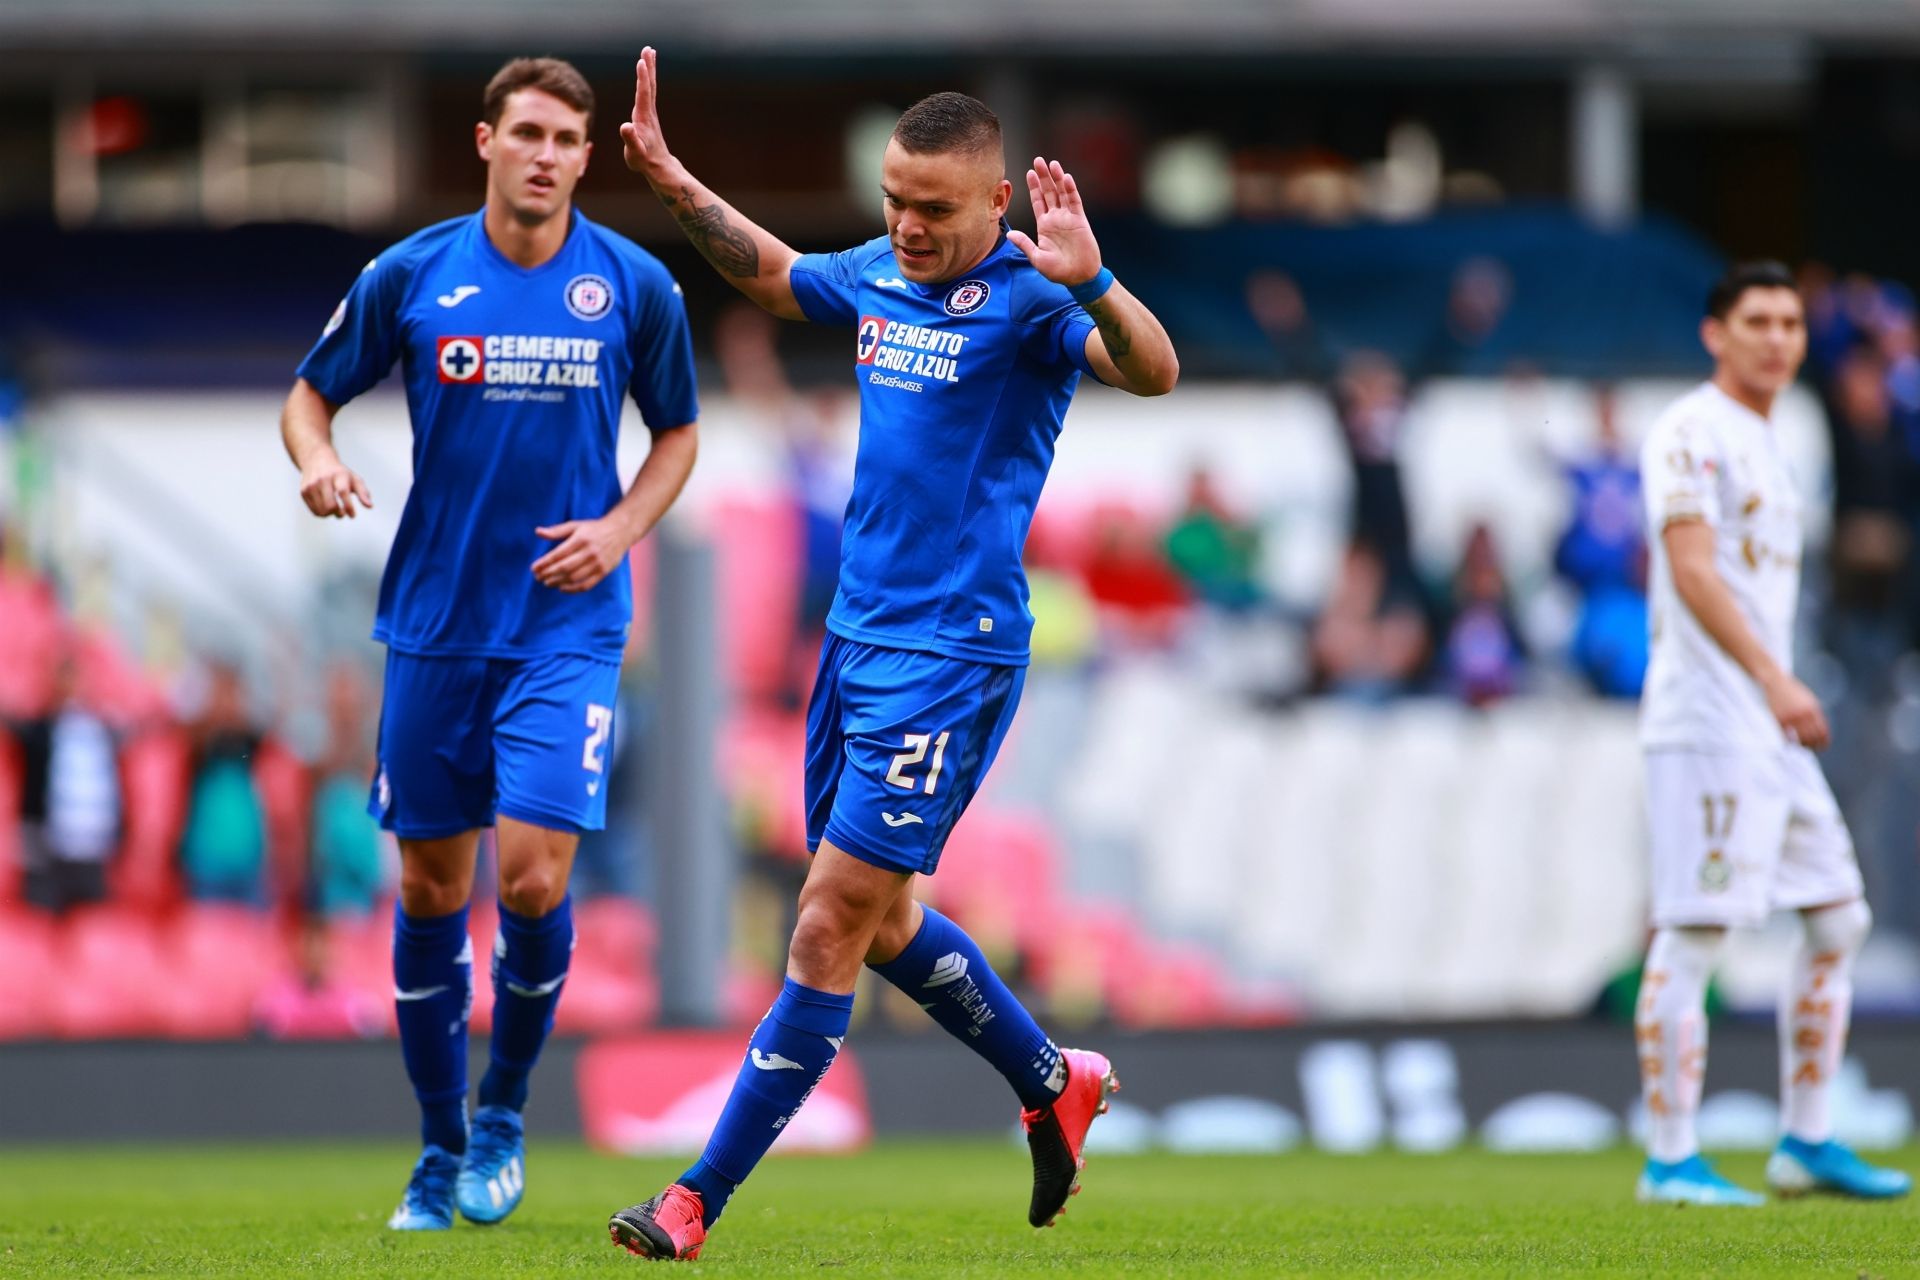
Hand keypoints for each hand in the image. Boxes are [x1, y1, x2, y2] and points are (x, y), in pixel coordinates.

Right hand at [298, 448, 372, 518]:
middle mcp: (323, 479)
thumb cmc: (339, 473)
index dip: (348, 507)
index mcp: (338, 475)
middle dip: (339, 513)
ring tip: (335, 510)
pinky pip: (314, 511)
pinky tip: (326, 508)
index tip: (352, 515)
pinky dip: (322, 514)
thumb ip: (363, 492)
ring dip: (331, 514)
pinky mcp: (304, 492)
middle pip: (330, 505)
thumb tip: (370, 506)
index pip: (343, 492)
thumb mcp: (354, 478)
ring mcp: (311, 486)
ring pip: (322, 510)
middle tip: (343, 512)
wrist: (316, 460)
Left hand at [532, 517, 631, 592]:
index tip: (533, 568)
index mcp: (580, 539)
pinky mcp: (603, 572)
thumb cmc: (594, 529)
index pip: (558, 554)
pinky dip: (572, 589)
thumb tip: (538, 532)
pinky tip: (562, 588)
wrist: (621, 532)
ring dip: (558, 582)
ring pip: (574, 578)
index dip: (544, 563)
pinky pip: (586, 585)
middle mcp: (589, 552)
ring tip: (547, 583)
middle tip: (538, 577)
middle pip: (564, 568)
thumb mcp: (575, 525)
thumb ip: (556, 530)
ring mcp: (598, 563)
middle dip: (548, 574)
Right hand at [620, 47, 672, 177]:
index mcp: (644, 118)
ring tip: (649, 54)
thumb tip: (625, 126)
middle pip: (650, 85)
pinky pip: (648, 94)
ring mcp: (650, 113)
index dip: (642, 78)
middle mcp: (649, 112)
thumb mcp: (635, 153)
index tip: (641, 61)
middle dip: (649, 67)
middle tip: (648, 49)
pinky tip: (645, 77)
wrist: (658, 167)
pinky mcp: (648, 116)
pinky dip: (647, 81)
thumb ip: (630, 140)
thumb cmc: (644, 161)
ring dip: (649, 70)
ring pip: (650, 87)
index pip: (644, 94)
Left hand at [1005, 157, 1102, 287]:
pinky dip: (1071, 190)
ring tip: (1052, 164)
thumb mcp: (1037, 258)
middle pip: (1048, 192)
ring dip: (1057, 178)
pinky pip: (1075, 202)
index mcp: (1044, 225)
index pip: (1038, 201)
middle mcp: (1056, 218)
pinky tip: (1066, 178)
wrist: (1079, 277)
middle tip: (1038, 160)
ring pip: (1062, 193)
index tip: (1028, 172)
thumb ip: (1024, 244)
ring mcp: (1068, 218)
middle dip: (1043, 177)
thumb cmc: (1058, 271)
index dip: (1033, 187)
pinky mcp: (1080, 220)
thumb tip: (1008, 234)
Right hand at [1764, 671, 1830, 750]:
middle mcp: (1803, 714)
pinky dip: (1788, 742)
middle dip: (1812, 745)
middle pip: (1812, 737)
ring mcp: (1791, 717)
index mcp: (1813, 709)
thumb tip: (1819, 728)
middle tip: (1810, 748)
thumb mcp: (1808, 699)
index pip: (1822, 731)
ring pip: (1800, 738)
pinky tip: (1789, 742)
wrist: (1774, 681)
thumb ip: (1814, 712)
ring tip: (1800, 746)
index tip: (1822, 746)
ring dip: (1801, 744)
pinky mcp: (1778, 719)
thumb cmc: (1790, 690)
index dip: (1824, 741)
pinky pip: (1786, 736)